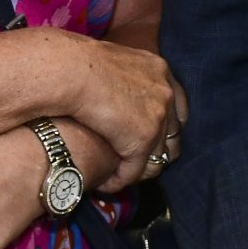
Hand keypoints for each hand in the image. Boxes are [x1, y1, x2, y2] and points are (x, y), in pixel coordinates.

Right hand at [68, 37, 185, 187]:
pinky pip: (135, 169)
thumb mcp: (112, 64)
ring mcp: (157, 116)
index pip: (177, 105)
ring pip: (156, 156)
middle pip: (173, 133)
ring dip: (138, 169)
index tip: (154, 136)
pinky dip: (121, 179)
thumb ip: (123, 78)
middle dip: (157, 150)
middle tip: (138, 163)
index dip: (166, 124)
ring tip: (121, 176)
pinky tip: (107, 184)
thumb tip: (115, 90)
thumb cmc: (77, 65)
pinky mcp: (142, 139)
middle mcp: (165, 92)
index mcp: (159, 69)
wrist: (70, 71)